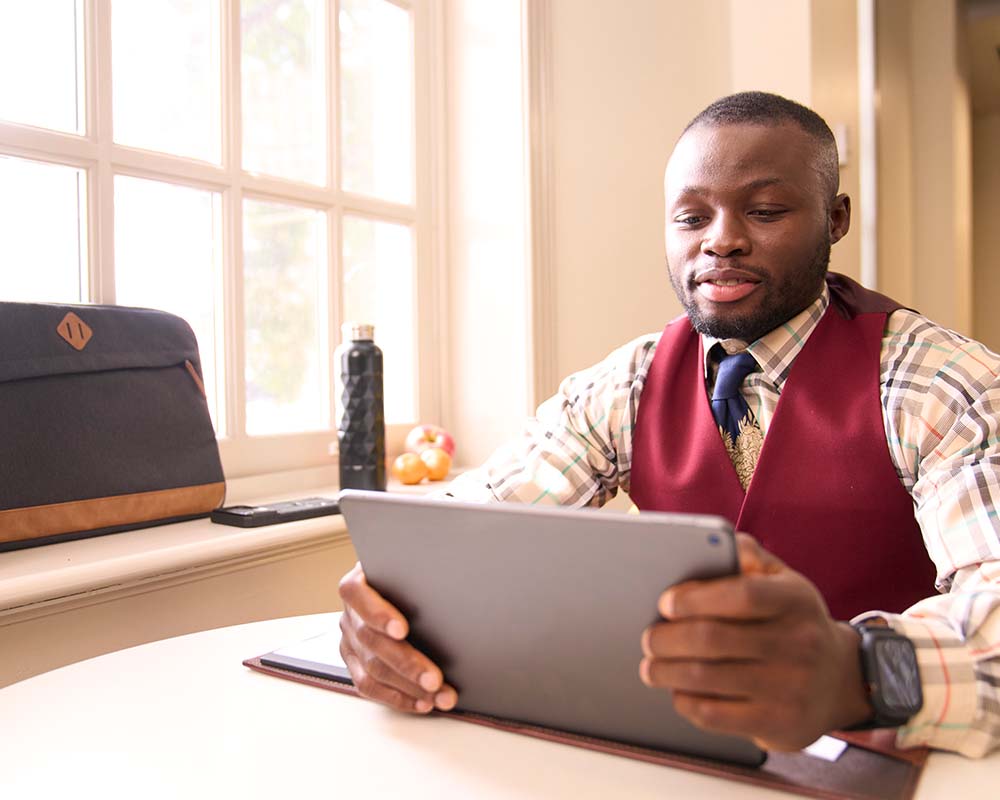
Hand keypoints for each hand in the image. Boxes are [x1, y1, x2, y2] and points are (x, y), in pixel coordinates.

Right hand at [338, 562, 457, 713]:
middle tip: (435, 679)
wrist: (392, 582)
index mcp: (357, 584)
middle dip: (406, 663)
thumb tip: (454, 577)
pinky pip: (371, 688)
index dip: (379, 614)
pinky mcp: (355, 664)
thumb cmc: (407, 573)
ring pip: (373, 670)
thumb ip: (419, 572)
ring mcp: (349, 642)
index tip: (403, 629)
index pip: (359, 596)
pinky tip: (423, 702)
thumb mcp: (409, 564)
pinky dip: (399, 698)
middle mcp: (349, 615)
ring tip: (439, 695)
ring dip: (409, 687)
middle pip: (371, 641)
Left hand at [639, 533, 871, 749]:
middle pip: (712, 639)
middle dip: (666, 638)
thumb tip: (716, 542)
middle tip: (649, 638)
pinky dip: (685, 701)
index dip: (695, 598)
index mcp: (796, 601)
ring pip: (705, 678)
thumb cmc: (793, 621)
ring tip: (651, 666)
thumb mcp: (783, 581)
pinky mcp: (779, 724)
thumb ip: (748, 556)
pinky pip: (714, 715)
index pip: (740, 595)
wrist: (840, 680)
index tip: (665, 603)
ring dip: (665, 671)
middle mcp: (799, 644)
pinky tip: (679, 691)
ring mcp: (790, 687)